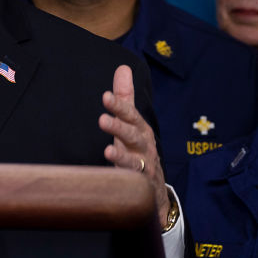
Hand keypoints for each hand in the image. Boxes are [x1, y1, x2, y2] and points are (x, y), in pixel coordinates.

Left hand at [99, 65, 170, 227]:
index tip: (106, 97)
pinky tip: (111, 178)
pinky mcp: (138, 188)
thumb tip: (123, 67)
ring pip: (133, 161)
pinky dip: (123, 182)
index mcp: (140, 130)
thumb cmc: (138, 151)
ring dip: (121, 157)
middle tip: (102, 120)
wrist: (155, 191)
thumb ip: (126, 98)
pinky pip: (131, 185)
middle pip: (132, 135)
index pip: (130, 115)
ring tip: (108, 152)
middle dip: (118, 127)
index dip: (119, 106)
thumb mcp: (131, 124)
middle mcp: (143, 147)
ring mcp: (143, 168)